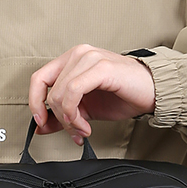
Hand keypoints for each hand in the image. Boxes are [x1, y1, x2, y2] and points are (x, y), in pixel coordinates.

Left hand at [29, 43, 154, 144]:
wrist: (151, 92)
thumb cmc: (122, 96)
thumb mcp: (85, 110)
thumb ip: (61, 116)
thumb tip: (40, 128)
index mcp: (71, 60)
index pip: (38, 79)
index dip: (35, 103)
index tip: (41, 123)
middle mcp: (78, 54)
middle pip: (49, 91)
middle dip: (59, 120)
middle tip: (74, 132)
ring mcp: (89, 58)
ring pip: (60, 94)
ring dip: (69, 120)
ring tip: (83, 130)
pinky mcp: (100, 67)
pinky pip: (73, 92)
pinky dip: (74, 114)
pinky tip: (86, 125)